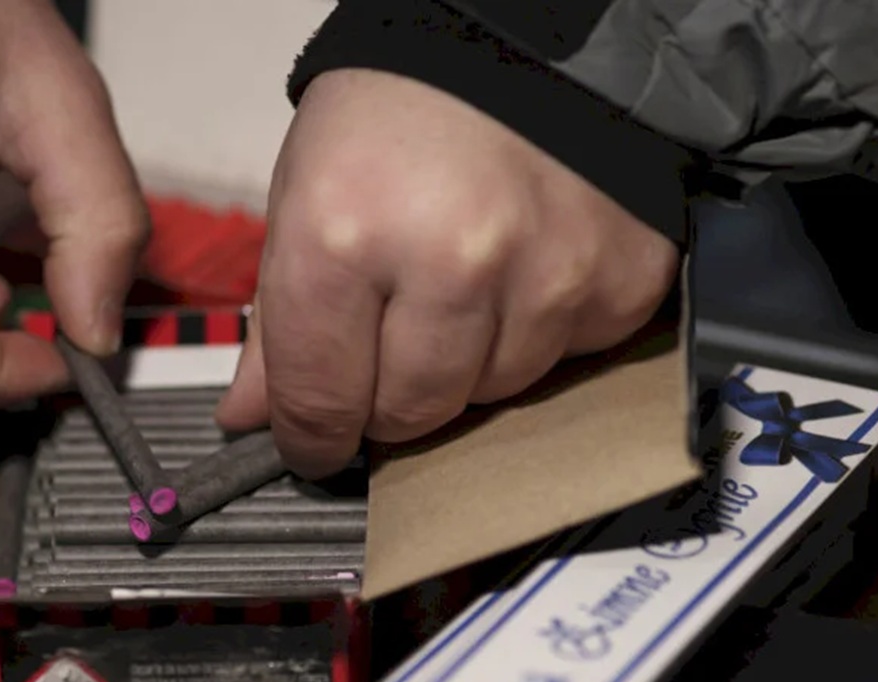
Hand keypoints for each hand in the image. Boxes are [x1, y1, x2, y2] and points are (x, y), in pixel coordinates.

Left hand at [215, 70, 679, 475]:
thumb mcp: (305, 197)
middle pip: (410, 416)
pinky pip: (567, 362)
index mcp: (345, 238)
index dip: (310, 437)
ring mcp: (546, 275)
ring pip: (492, 397)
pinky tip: (524, 273)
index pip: (320, 402)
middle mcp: (449, 262)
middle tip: (389, 346)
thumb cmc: (395, 115)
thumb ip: (280, 321)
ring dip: (468, 367)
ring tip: (462, 288)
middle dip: (388, 401)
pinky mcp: (622, 281)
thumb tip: (255, 420)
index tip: (314, 442)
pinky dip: (540, 335)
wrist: (524, 41)